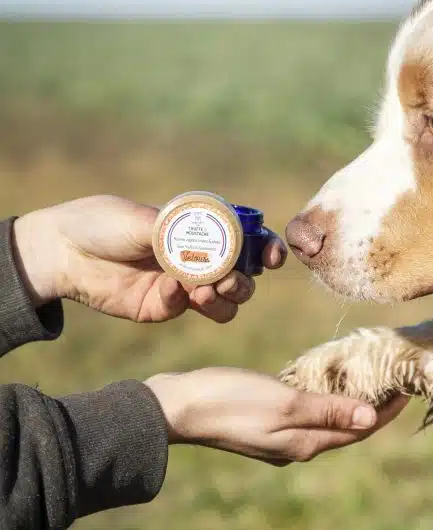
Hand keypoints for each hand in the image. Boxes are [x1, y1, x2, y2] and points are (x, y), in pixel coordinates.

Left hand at [12, 195, 286, 322]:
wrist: (65, 251)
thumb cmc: (105, 223)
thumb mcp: (146, 220)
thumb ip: (181, 236)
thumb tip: (215, 250)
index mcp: (200, 229)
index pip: (246, 239)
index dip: (265, 248)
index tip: (271, 255)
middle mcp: (199, 258)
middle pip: (244, 277)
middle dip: (243, 280)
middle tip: (226, 281)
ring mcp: (185, 286)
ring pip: (227, 303)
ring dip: (225, 297)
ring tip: (203, 291)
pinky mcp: (165, 307)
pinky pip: (190, 310)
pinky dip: (185, 299)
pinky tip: (167, 289)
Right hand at [145, 368, 407, 463]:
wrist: (177, 408)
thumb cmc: (230, 401)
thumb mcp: (284, 403)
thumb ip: (328, 412)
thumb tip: (371, 420)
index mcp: (305, 444)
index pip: (360, 431)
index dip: (387, 411)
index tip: (409, 386)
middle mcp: (297, 446)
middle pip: (346, 428)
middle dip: (373, 406)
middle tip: (393, 376)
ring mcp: (279, 438)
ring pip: (326, 421)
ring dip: (348, 401)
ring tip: (366, 374)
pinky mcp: (263, 424)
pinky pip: (305, 413)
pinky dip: (322, 398)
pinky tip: (321, 380)